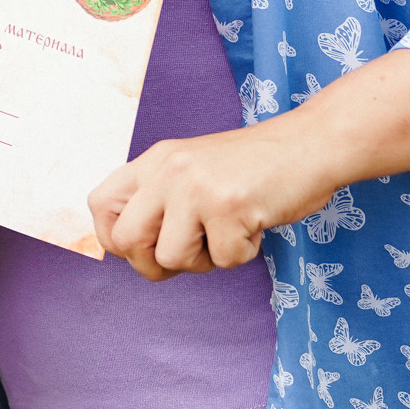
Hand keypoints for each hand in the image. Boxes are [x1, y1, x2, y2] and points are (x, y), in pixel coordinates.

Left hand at [88, 123, 336, 282]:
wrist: (310, 144)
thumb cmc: (255, 167)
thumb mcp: (193, 168)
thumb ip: (160, 199)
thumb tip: (130, 249)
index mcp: (155, 160)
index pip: (99, 205)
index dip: (114, 239)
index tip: (144, 248)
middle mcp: (168, 170)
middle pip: (126, 240)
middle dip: (152, 265)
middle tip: (187, 256)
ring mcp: (196, 187)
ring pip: (172, 258)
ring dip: (205, 261)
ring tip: (228, 232)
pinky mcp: (229, 207)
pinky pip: (223, 260)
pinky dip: (244, 253)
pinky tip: (254, 225)